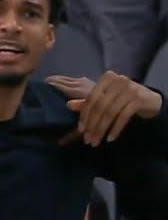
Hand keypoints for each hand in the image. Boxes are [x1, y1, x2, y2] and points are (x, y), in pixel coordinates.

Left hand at [49, 72, 163, 145]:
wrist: (149, 99)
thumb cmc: (123, 98)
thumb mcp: (106, 98)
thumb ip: (88, 102)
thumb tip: (68, 105)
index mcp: (107, 78)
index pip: (91, 98)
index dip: (84, 115)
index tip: (80, 130)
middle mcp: (119, 81)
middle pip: (100, 107)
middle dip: (92, 125)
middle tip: (88, 140)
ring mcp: (130, 89)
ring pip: (110, 113)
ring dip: (102, 129)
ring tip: (96, 141)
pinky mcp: (139, 99)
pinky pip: (123, 117)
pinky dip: (115, 129)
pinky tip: (110, 139)